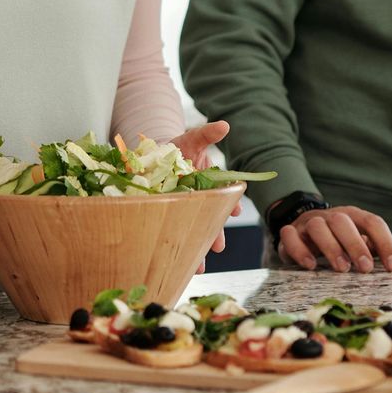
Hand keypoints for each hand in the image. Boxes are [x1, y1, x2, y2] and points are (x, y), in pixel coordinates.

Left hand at [165, 121, 235, 273]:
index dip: (229, 205)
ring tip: (199, 266)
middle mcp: (199, 199)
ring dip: (197, 248)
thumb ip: (207, 134)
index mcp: (209, 184)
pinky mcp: (166, 213)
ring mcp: (184, 208)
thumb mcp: (192, 139)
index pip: (223, 196)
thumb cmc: (178, 147)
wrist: (156, 153)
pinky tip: (177, 263)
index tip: (235, 211)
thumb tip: (225, 126)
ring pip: (193, 230)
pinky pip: (172, 230)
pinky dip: (176, 245)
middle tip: (218, 247)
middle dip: (214, 233)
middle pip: (209, 218)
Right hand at [277, 206, 391, 272]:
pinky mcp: (290, 233)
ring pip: (318, 227)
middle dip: (356, 244)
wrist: (305, 229)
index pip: (372, 222)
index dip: (384, 242)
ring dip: (331, 247)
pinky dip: (299, 249)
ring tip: (341, 269)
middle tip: (366, 269)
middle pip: (343, 221)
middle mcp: (332, 217)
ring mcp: (309, 224)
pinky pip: (290, 236)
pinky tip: (311, 266)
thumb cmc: (342, 240)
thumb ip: (388, 249)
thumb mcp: (366, 242)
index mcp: (354, 216)